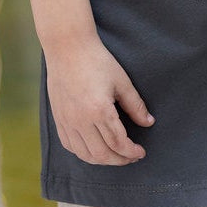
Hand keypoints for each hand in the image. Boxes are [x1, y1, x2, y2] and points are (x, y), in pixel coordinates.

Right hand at [46, 37, 152, 165]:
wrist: (67, 45)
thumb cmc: (96, 59)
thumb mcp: (121, 80)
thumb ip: (135, 105)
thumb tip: (148, 122)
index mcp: (99, 110)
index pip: (118, 143)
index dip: (131, 152)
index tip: (140, 152)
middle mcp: (81, 119)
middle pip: (102, 154)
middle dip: (119, 160)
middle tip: (131, 157)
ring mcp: (67, 120)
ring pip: (84, 154)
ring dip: (102, 160)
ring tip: (114, 155)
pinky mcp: (58, 117)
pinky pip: (69, 145)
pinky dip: (83, 152)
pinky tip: (92, 148)